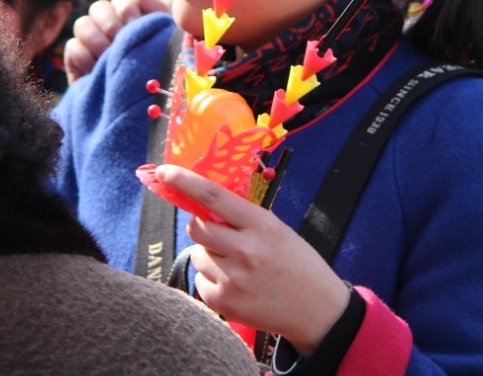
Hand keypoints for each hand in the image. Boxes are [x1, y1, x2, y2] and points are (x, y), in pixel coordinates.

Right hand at [65, 0, 171, 81]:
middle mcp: (106, 26)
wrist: (149, 100)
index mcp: (127, 17)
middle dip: (111, 22)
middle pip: (98, 8)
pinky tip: (99, 66)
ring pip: (82, 24)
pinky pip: (72, 47)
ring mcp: (90, 44)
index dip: (126, 7)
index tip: (136, 23)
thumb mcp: (161, 35)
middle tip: (121, 40)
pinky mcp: (77, 64)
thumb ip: (152, 8)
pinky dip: (85, 55)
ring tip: (111, 55)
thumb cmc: (158, 63)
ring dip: (97, 38)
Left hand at [154, 164, 350, 354]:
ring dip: (209, 255)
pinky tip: (235, 284)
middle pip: (197, 228)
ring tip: (236, 265)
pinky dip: (211, 279)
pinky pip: (199, 281)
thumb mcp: (277, 230)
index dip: (184, 181)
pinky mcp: (224, 303)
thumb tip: (205, 205)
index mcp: (262, 225)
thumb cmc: (298, 264)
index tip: (164, 171)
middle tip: (220, 235)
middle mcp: (245, 251)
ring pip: (197, 255)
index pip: (213, 196)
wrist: (318, 311)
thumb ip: (243, 218)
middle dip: (201, 227)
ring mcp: (233, 279)